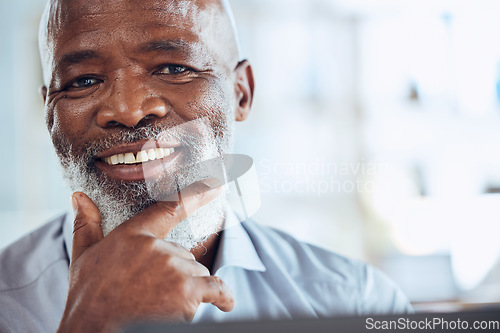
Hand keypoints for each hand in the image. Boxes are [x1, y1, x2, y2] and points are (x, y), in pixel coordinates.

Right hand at [57, 183, 233, 332]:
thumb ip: (87, 224)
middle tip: (149, 288)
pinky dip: (222, 296)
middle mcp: (157, 248)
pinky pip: (216, 289)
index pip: (170, 207)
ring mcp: (174, 270)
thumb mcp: (83, 257)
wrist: (93, 331)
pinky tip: (224, 302)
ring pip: (196, 272)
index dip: (197, 193)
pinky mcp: (187, 293)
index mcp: (133, 234)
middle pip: (184, 254)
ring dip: (186, 287)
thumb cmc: (88, 298)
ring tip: (158, 301)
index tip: (216, 185)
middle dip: (174, 271)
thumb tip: (79, 197)